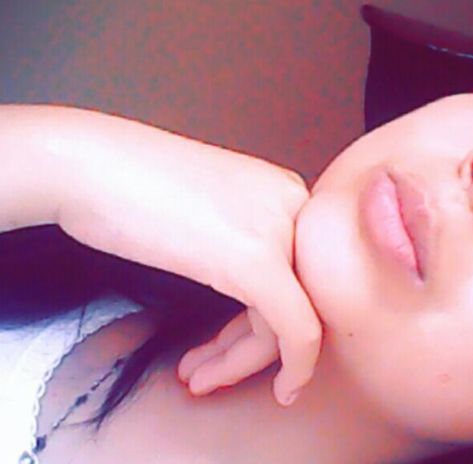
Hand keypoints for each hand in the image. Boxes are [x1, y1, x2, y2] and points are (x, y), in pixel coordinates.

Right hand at [47, 107, 320, 405]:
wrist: (86, 165)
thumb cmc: (130, 188)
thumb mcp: (210, 215)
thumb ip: (243, 244)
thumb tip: (257, 293)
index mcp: (286, 195)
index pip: (300, 272)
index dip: (269, 316)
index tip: (236, 347)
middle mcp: (295, 208)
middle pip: (302, 297)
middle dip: (256, 346)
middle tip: (212, 370)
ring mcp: (280, 231)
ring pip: (295, 319)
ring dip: (245, 360)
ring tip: (200, 377)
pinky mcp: (257, 260)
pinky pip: (296, 330)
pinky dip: (294, 367)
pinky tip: (281, 391)